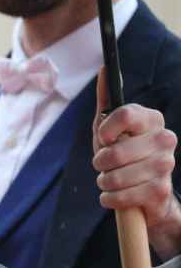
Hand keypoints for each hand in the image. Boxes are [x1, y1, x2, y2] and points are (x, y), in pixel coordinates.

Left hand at [92, 66, 180, 261]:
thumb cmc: (122, 154)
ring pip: (116, 176)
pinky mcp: (161, 190)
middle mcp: (165, 138)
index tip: (103, 139)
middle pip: (116, 151)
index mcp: (151, 119)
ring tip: (108, 180)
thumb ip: (105, 98)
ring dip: (104, 182)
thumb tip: (105, 68)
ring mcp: (166, 164)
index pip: (124, 114)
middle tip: (103, 165)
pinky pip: (122, 196)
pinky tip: (114, 195)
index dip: (105, 131)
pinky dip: (110, 198)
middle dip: (100, 163)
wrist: (144, 192)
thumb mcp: (107, 127)